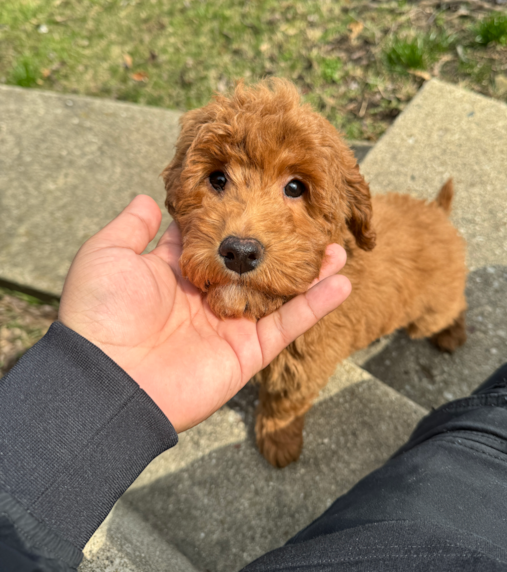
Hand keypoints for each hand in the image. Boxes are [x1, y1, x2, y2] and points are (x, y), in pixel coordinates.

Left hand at [59, 195, 350, 431]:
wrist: (106, 378)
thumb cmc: (100, 312)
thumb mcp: (107, 255)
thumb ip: (132, 227)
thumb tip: (146, 198)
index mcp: (178, 273)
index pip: (218, 240)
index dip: (240, 219)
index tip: (265, 193)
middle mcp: (209, 296)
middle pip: (256, 266)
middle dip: (283, 246)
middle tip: (309, 223)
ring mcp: (231, 325)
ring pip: (280, 294)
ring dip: (310, 273)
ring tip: (337, 248)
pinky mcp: (247, 352)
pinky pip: (287, 326)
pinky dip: (315, 306)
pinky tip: (341, 283)